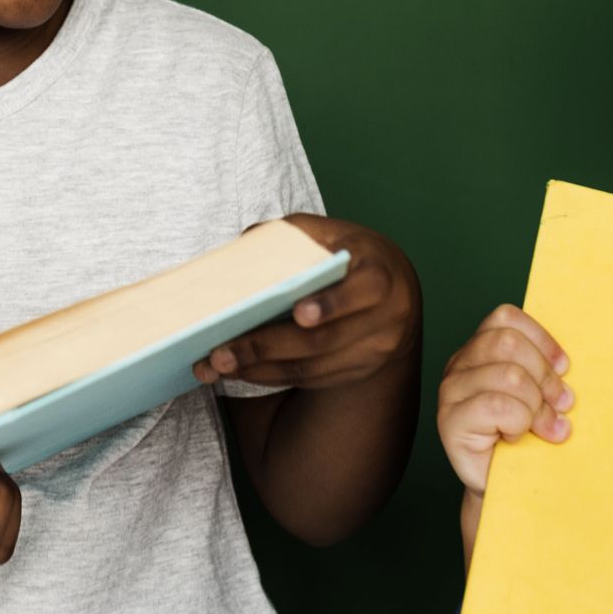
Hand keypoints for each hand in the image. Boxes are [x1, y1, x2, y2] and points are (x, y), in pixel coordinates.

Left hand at [191, 213, 417, 390]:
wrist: (395, 292)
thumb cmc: (350, 254)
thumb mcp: (331, 235)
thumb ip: (293, 236)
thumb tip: (243, 247)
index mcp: (379, 272)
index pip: (364, 289)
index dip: (331, 303)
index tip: (298, 313)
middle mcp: (385, 316)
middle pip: (323, 339)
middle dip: (267, 346)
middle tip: (221, 353)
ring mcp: (374, 349)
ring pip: (312, 366)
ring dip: (260, 369)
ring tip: (217, 365)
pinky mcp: (358, 371)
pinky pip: (311, 379)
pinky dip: (271, 376)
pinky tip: (240, 371)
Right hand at [436, 303, 572, 494]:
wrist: (509, 490)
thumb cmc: (529, 440)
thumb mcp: (540, 395)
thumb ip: (542, 371)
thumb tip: (565, 366)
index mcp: (479, 351)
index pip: (505, 318)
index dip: (541, 341)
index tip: (565, 369)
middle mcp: (459, 366)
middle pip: (507, 343)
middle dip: (544, 376)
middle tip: (561, 406)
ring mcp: (450, 392)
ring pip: (508, 375)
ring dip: (537, 406)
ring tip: (545, 428)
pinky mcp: (450, 422)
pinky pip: (497, 406)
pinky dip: (519, 423)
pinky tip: (518, 437)